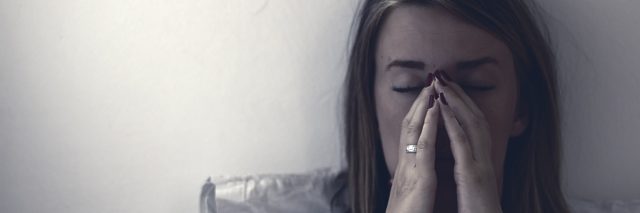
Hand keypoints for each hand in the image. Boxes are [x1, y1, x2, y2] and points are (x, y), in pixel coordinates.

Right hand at [386, 74, 439, 212]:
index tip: (425, 98)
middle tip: (429, 83)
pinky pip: (423, 146)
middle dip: (418, 103)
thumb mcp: (411, 194)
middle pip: (408, 126)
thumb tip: (409, 174)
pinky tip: (435, 108)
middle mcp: (405, 164)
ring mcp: (411, 168)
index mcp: (406, 169)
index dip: (416, 115)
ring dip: (421, 106)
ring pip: (413, 129)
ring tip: (431, 87)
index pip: (409, 135)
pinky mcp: (420, 176)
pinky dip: (428, 124)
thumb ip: (412, 181)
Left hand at [433, 70, 502, 212]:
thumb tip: (459, 155)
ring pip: (471, 124)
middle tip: (442, 74)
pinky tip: (441, 108)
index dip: (463, 102)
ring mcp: (480, 164)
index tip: (449, 84)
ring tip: (440, 83)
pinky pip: (462, 143)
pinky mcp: (473, 175)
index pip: (474, 122)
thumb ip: (467, 167)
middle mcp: (484, 157)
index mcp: (482, 159)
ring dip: (455, 101)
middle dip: (458, 93)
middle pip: (475, 116)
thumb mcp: (472, 184)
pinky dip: (451, 122)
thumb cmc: (477, 210)